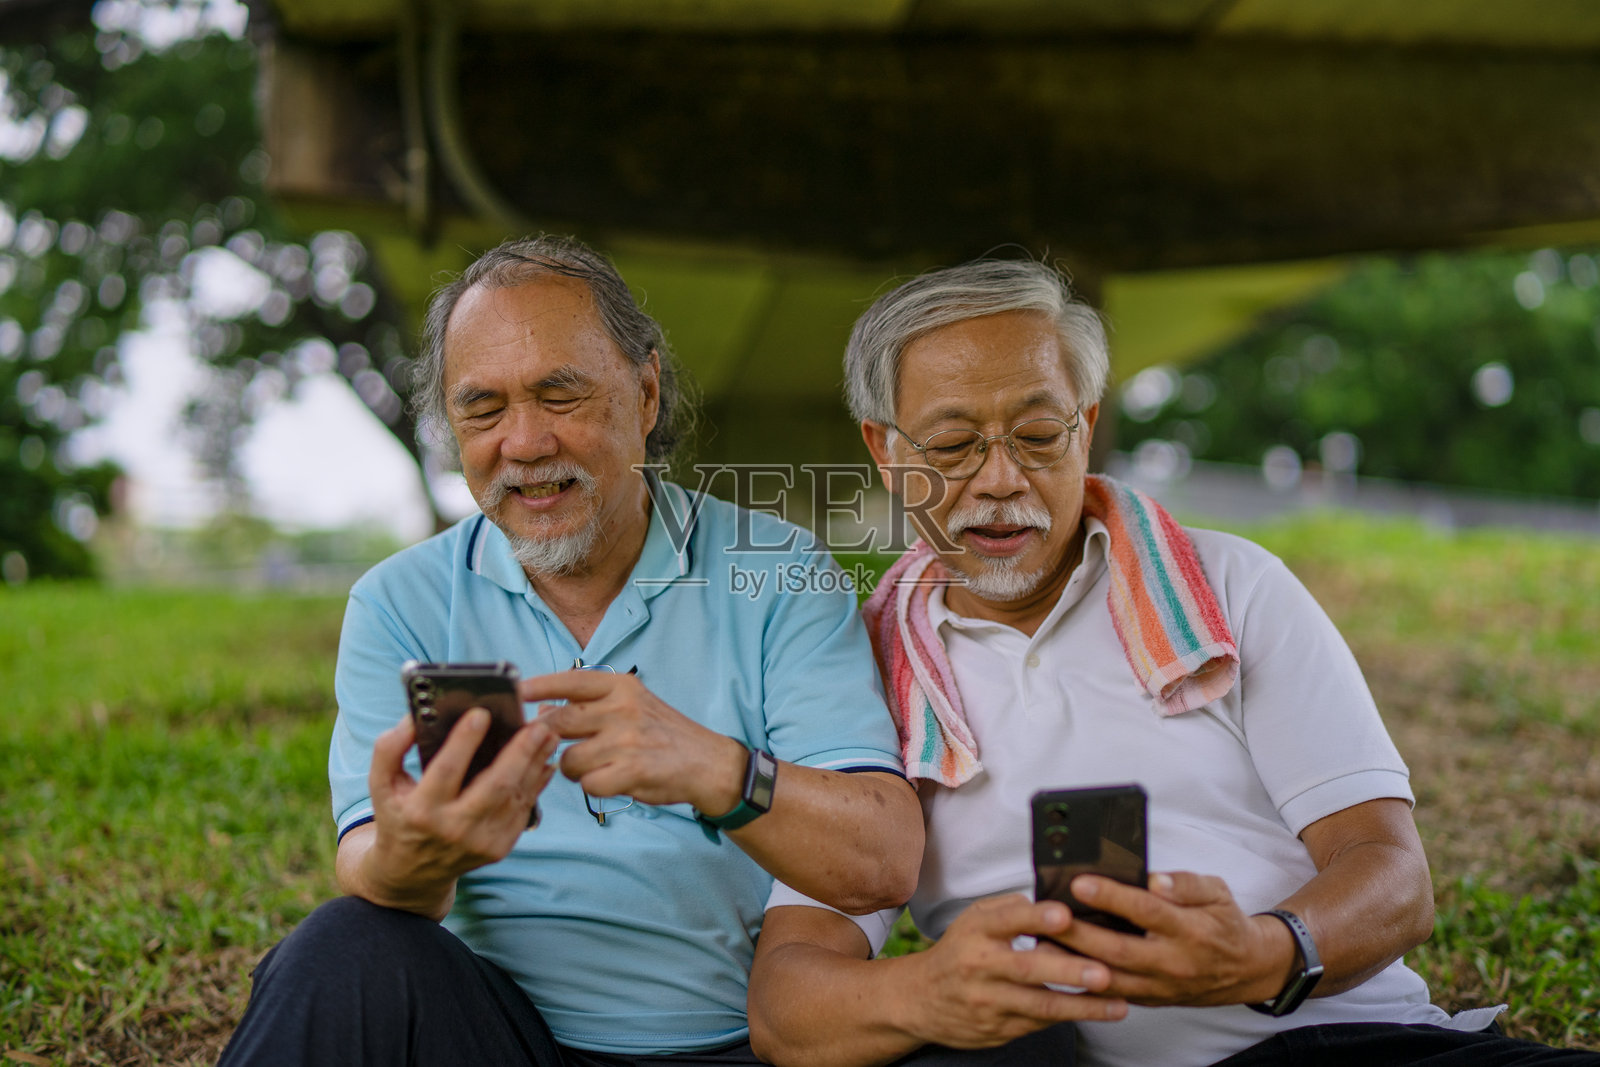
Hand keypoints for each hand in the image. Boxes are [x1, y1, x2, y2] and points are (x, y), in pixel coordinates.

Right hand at [362, 709, 558, 909]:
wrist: (412, 872)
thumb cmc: (399, 815)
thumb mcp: (382, 785)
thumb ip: (389, 749)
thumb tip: (413, 720)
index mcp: (421, 810)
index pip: (446, 771)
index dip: (464, 741)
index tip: (481, 713)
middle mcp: (452, 829)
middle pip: (494, 786)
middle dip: (520, 752)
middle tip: (537, 725)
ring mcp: (479, 842)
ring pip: (514, 797)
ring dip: (535, 763)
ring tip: (548, 735)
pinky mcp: (498, 849)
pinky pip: (522, 811)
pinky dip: (537, 784)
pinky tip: (545, 761)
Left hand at [524, 670, 746, 814]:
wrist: (707, 763)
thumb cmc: (663, 734)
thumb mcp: (631, 706)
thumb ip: (591, 706)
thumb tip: (543, 712)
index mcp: (621, 687)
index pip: (570, 681)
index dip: (539, 686)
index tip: (516, 691)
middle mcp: (622, 708)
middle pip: (559, 722)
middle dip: (546, 738)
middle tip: (548, 747)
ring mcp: (626, 740)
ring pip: (568, 759)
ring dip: (573, 769)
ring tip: (594, 767)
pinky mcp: (631, 770)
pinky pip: (588, 784)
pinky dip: (594, 786)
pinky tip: (611, 780)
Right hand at [896, 895, 1127, 1048]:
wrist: (921, 1000)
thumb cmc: (959, 952)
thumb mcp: (973, 919)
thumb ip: (1010, 908)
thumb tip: (1051, 902)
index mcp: (976, 931)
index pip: (1007, 919)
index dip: (1036, 917)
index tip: (1064, 915)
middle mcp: (980, 966)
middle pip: (1028, 969)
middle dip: (1068, 971)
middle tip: (1103, 971)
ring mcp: (989, 1002)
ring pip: (1040, 1005)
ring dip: (1083, 1006)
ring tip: (1118, 1004)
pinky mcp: (997, 1028)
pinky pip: (1039, 1022)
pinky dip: (1070, 1017)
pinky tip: (1098, 1012)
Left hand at [1055, 872, 1291, 1006]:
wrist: (1245, 969)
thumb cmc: (1224, 923)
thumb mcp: (1216, 891)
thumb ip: (1185, 883)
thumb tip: (1155, 879)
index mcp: (1190, 930)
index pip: (1146, 911)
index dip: (1112, 896)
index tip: (1081, 882)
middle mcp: (1173, 962)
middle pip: (1118, 950)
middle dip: (1078, 933)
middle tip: (1047, 914)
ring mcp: (1160, 986)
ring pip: (1110, 978)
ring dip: (1073, 962)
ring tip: (1041, 941)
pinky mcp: (1149, 1000)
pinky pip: (1111, 994)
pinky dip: (1083, 982)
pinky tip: (1058, 965)